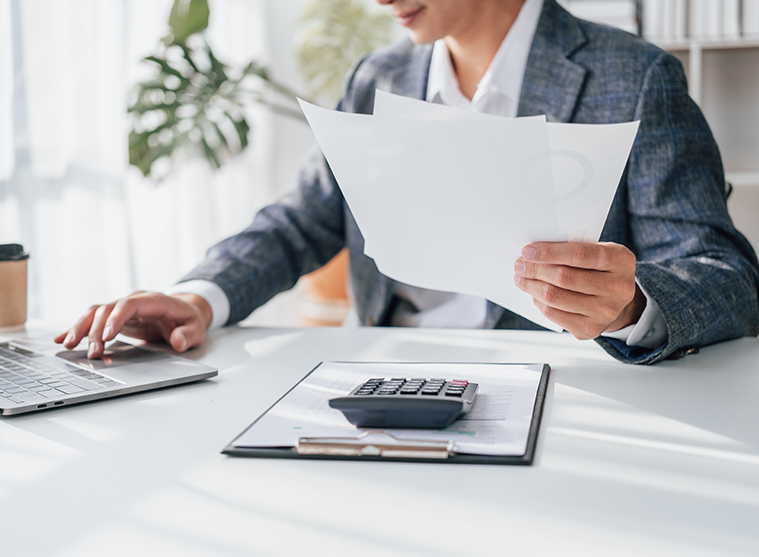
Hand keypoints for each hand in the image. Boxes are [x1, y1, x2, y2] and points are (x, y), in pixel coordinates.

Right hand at [53, 292, 212, 358]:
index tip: (107, 336)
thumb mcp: (197, 328)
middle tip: (92, 353)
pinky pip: (93, 319)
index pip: (130, 304)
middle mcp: (133, 301)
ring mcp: (122, 308)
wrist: (184, 311)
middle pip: (108, 309)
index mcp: (153, 301)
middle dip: (97, 330)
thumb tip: (178, 341)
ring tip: (69, 344)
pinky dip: (78, 328)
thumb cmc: (189, 320)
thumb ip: (188, 334)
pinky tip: (63, 339)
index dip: (116, 318)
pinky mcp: (115, 317)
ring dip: (81, 328)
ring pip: (96, 313)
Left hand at [513, 242, 645, 339]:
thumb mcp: (598, 252)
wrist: (618, 302)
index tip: (528, 250)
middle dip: (535, 269)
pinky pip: (554, 314)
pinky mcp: (590, 329)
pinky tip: (535, 293)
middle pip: (564, 277)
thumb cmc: (601, 270)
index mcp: (620, 261)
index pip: (580, 254)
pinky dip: (538, 302)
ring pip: (555, 297)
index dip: (550, 252)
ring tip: (522, 278)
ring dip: (532, 286)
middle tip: (520, 264)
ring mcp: (606, 312)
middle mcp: (618, 288)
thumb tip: (534, 252)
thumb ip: (572, 249)